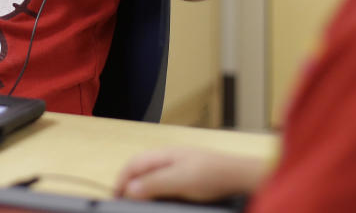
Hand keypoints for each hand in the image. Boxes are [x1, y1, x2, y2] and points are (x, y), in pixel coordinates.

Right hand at [115, 147, 264, 202]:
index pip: (133, 165)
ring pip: (151, 174)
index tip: (116, 199)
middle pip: (140, 168)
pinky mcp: (187, 174)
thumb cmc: (211, 176)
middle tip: (124, 202)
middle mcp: (168, 157)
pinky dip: (154, 189)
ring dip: (141, 187)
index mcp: (163, 154)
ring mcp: (178, 164)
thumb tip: (130, 190)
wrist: (239, 176)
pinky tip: (159, 198)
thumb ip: (154, 184)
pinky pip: (163, 180)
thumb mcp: (179, 181)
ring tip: (137, 201)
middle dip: (129, 184)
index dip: (121, 181)